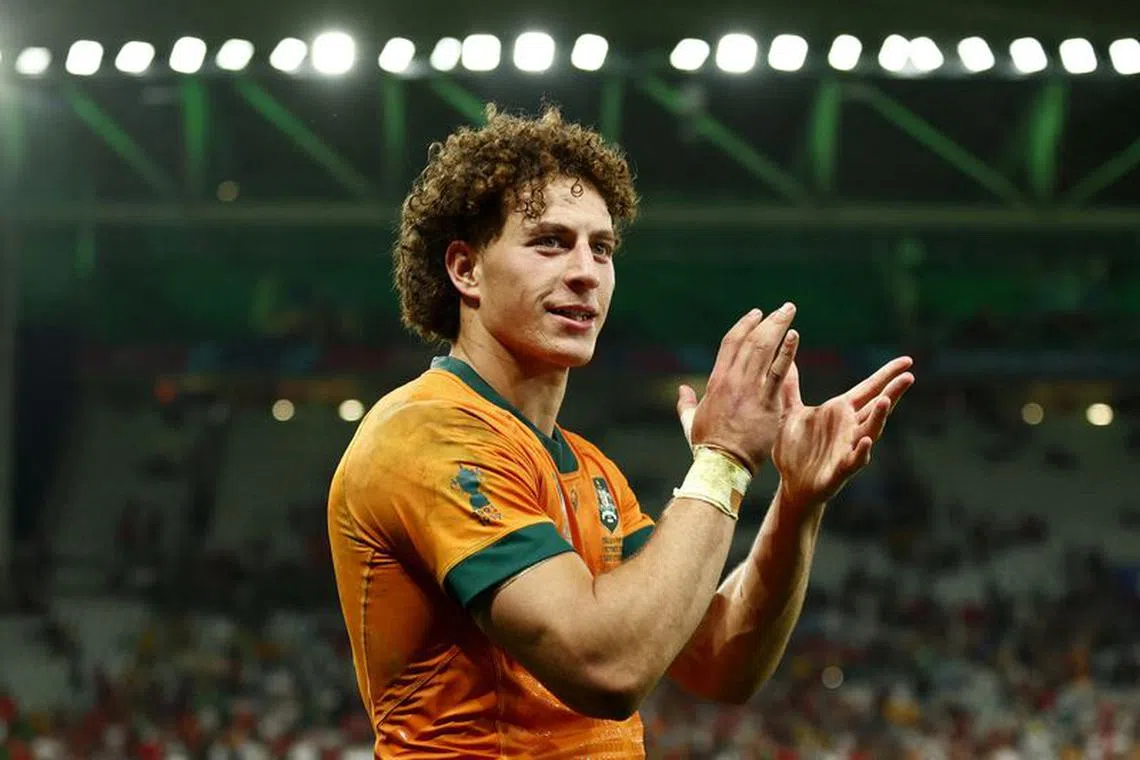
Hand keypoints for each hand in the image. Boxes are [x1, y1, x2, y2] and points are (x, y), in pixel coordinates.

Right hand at [675, 304, 798, 473]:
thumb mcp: (690, 421)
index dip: (744, 325)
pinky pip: (779, 371)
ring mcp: (749, 389)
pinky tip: (794, 336)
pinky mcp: (766, 402)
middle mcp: (732, 379)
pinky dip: (786, 351)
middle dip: (768, 320)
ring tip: (790, 312)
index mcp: (716, 381)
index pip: (730, 343)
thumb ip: (685, 403)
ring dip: (779, 327)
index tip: (756, 314)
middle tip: (784, 308)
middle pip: (751, 340)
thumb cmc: (706, 446)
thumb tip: (681, 390)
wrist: (721, 464)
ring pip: (764, 348)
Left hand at [773, 357, 913, 511]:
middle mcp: (850, 428)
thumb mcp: (790, 413)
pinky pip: (855, 459)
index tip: (907, 361)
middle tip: (908, 376)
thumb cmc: (796, 449)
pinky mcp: (841, 469)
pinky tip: (866, 441)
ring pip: (870, 431)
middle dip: (892, 392)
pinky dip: (862, 451)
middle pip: (877, 407)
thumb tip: (786, 361)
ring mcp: (848, 448)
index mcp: (840, 411)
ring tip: (885, 401)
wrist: (792, 485)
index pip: (868, 389)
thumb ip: (790, 388)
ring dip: (878, 417)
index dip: (886, 375)